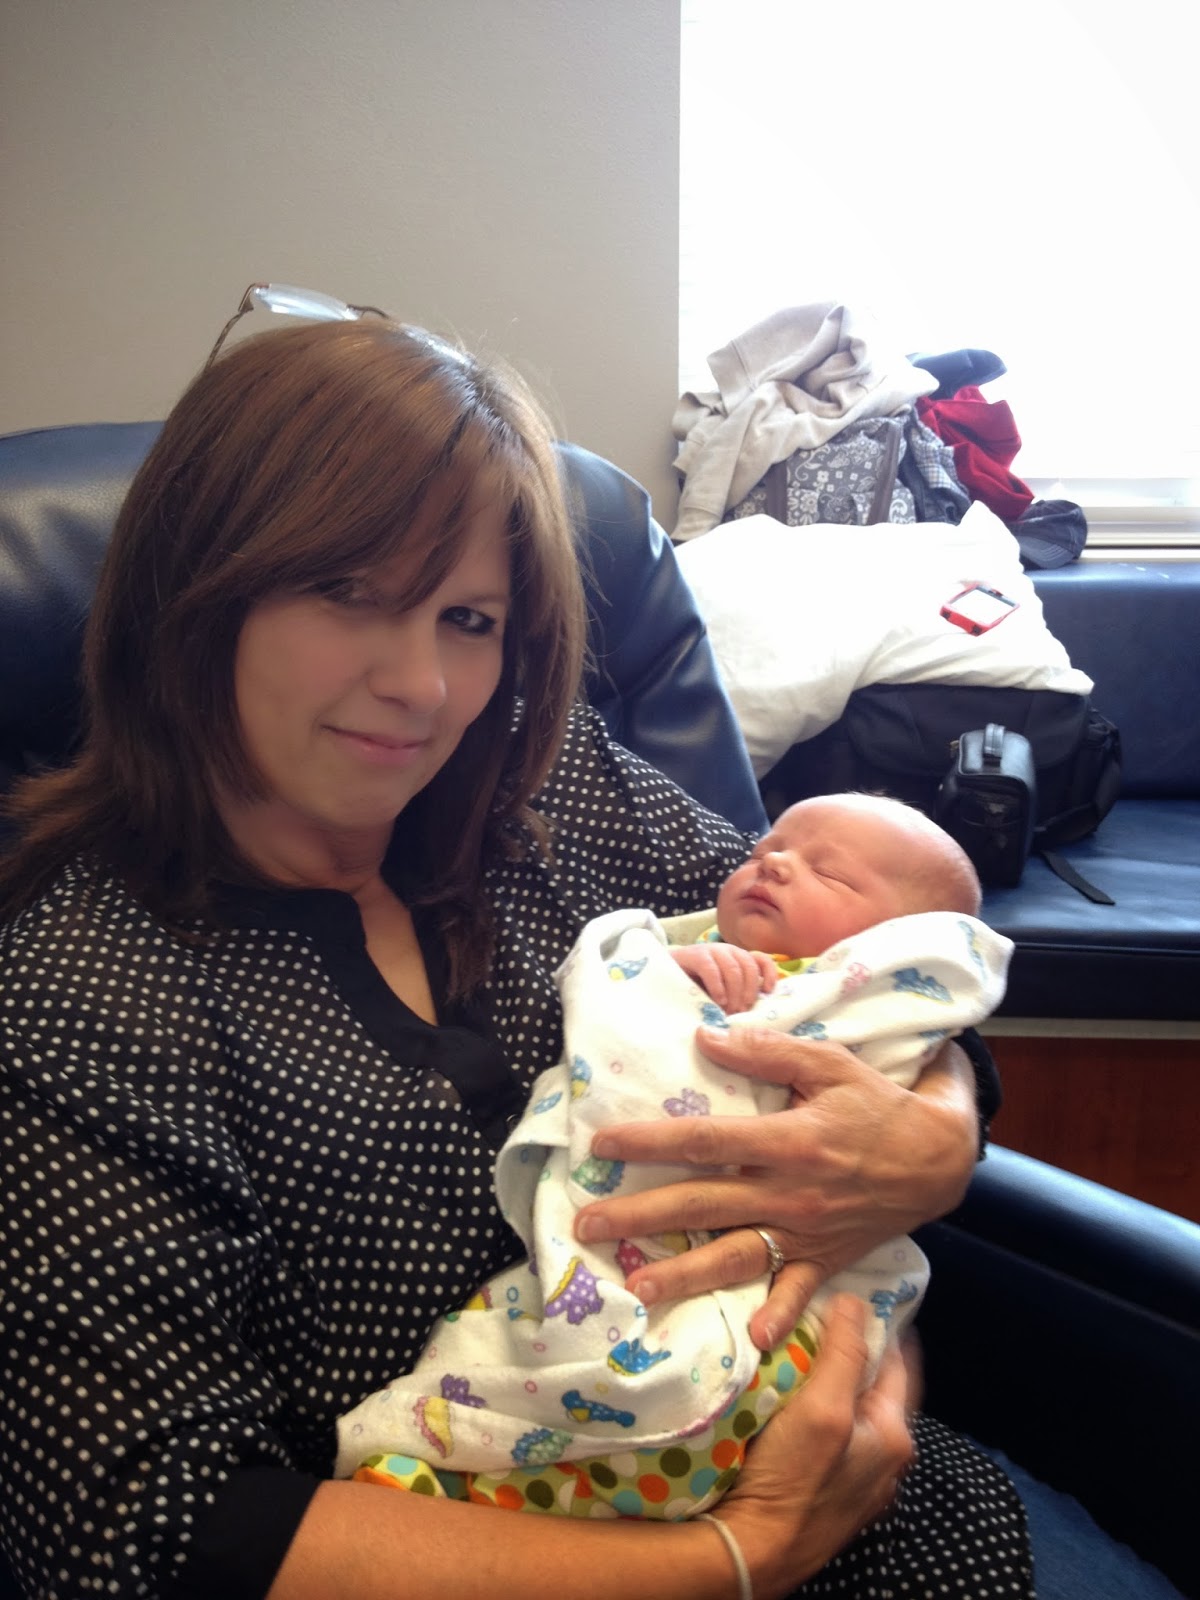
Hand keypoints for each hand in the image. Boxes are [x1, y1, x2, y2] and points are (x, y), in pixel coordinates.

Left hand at [576, 1030, 976, 1347]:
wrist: (938, 1156)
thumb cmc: (876, 1103)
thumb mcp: (828, 1062)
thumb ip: (766, 1052)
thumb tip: (705, 1038)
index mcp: (788, 1140)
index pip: (705, 1140)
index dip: (651, 1141)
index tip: (601, 1144)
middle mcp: (790, 1191)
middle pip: (703, 1205)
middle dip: (641, 1216)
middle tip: (587, 1225)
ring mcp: (807, 1231)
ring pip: (735, 1255)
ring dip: (686, 1274)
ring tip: (638, 1288)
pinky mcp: (826, 1257)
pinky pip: (798, 1291)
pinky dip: (778, 1316)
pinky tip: (751, 1341)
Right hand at [669, 942, 777, 1012]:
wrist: (665, 975)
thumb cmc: (697, 987)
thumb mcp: (722, 992)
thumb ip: (737, 996)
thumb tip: (752, 1014)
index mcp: (739, 958)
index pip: (761, 959)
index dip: (769, 974)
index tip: (768, 992)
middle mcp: (729, 951)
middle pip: (749, 967)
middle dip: (748, 992)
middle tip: (741, 1012)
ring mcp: (713, 951)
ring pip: (734, 968)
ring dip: (735, 992)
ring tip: (729, 1010)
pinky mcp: (696, 955)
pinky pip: (712, 969)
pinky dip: (718, 987)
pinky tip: (718, 1000)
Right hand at [716, 1295, 915, 1595]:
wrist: (754, 1552)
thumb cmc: (793, 1479)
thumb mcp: (823, 1407)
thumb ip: (845, 1353)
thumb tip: (856, 1302)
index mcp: (895, 1435)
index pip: (899, 1361)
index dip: (880, 1324)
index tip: (855, 1292)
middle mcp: (885, 1460)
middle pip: (873, 1386)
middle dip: (851, 1351)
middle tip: (819, 1315)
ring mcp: (857, 1480)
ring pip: (850, 1411)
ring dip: (830, 1381)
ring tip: (799, 1350)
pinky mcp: (828, 1492)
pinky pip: (830, 1436)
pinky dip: (816, 1411)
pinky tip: (788, 1400)